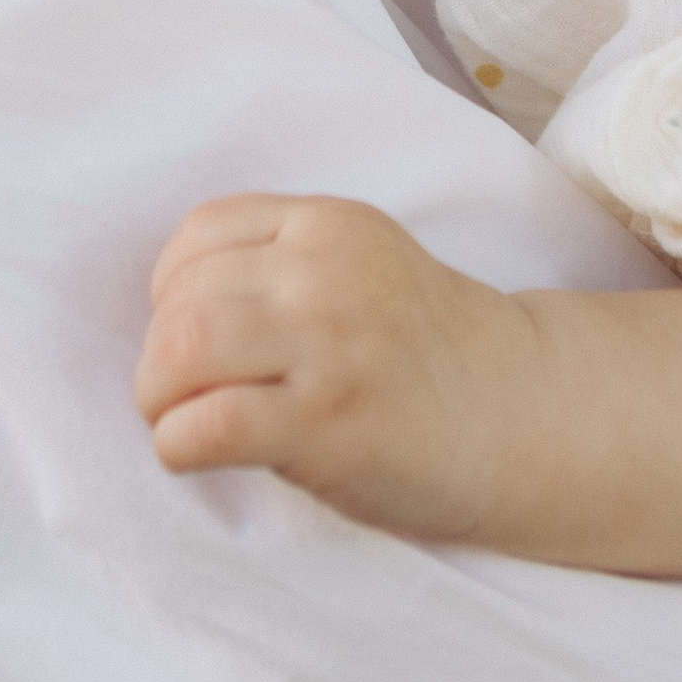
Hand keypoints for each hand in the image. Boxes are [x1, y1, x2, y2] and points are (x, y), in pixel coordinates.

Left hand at [141, 194, 681, 576]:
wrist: (524, 416)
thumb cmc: (425, 354)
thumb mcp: (359, 271)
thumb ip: (278, 268)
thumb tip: (167, 313)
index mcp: (327, 225)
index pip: (198, 236)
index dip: (171, 289)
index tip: (188, 337)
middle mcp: (326, 272)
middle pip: (181, 298)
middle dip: (157, 355)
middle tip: (174, 396)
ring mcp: (332, 344)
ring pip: (184, 349)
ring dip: (158, 396)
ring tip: (177, 423)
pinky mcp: (333, 421)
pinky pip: (211, 424)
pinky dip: (179, 444)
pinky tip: (197, 456)